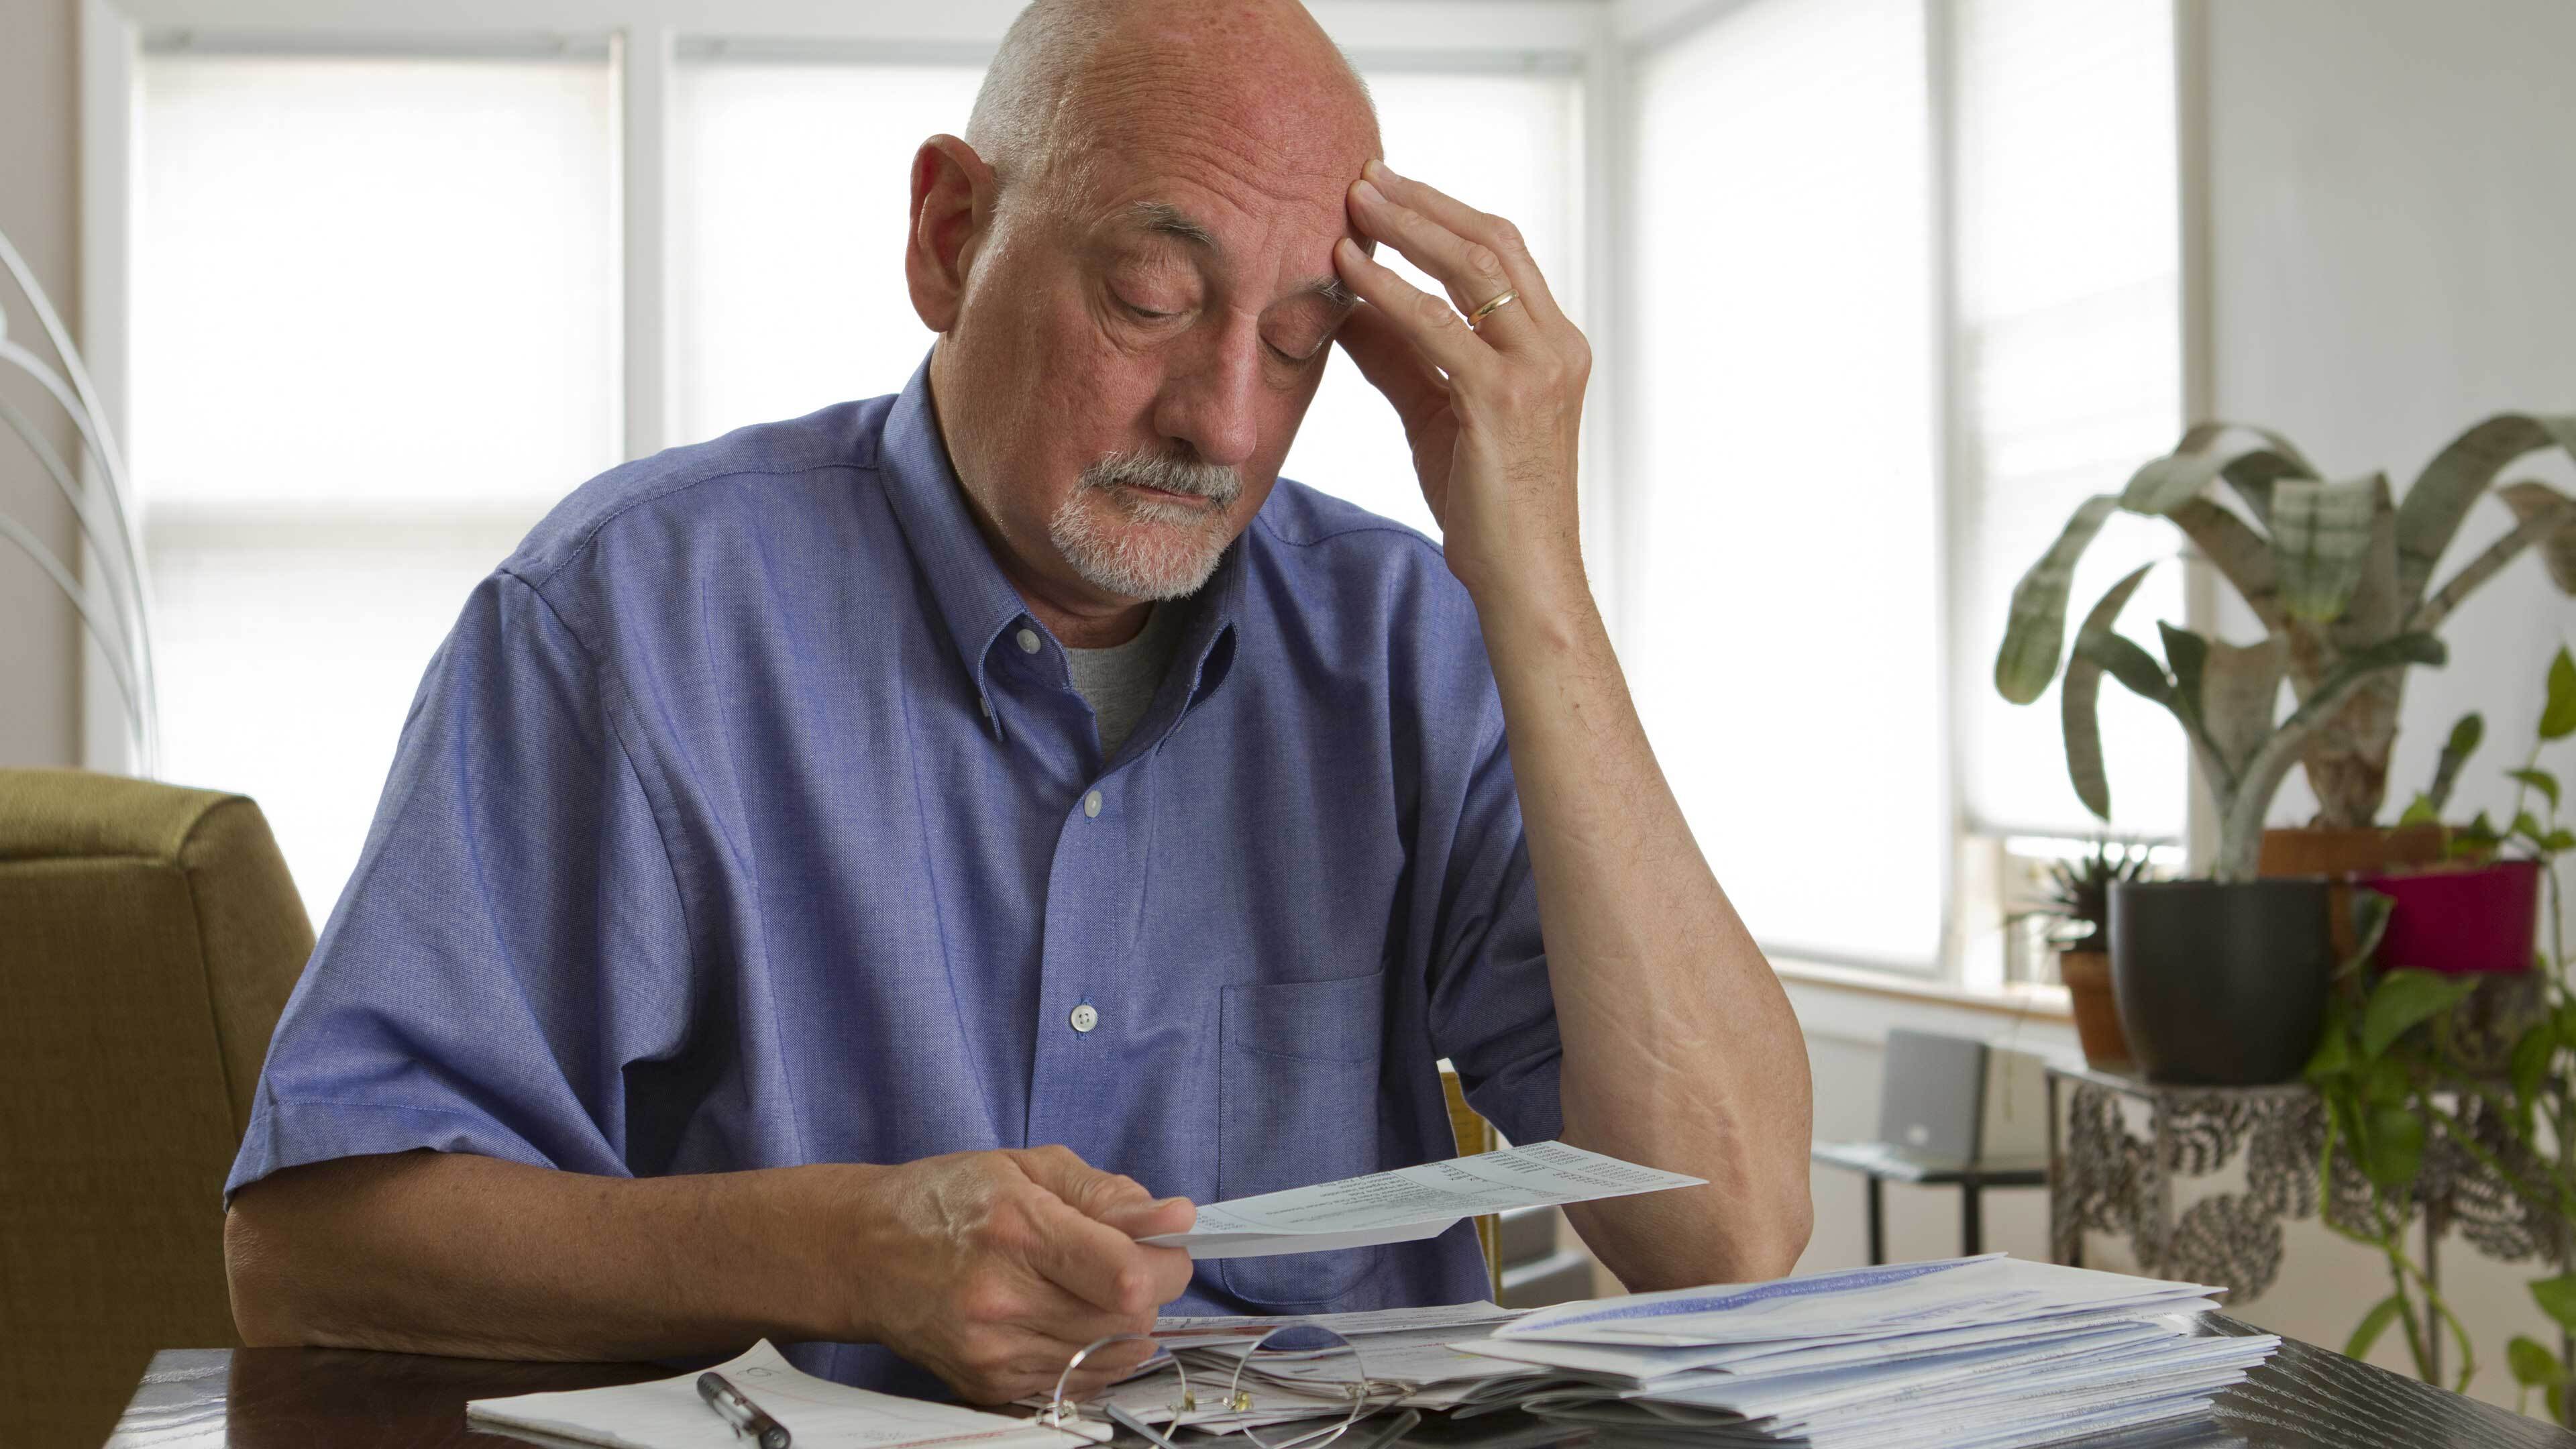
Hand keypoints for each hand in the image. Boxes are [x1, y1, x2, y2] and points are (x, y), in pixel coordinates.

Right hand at [827, 1146, 1195, 1403]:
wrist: (863, 1255)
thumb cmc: (946, 1200)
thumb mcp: (1028, 1168)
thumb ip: (1108, 1195)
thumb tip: (1176, 1219)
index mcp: (1017, 1232)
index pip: (1127, 1275)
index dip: (1167, 1263)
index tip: (1165, 1245)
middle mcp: (1003, 1300)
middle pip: (1128, 1321)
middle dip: (1149, 1290)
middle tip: (1125, 1262)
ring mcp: (993, 1352)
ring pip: (1110, 1357)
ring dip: (1124, 1324)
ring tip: (1092, 1288)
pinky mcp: (988, 1385)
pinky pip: (1076, 1381)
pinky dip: (1092, 1352)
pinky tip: (1067, 1318)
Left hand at [1332, 160, 1592, 602]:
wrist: (1523, 578)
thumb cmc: (1486, 506)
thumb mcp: (1436, 414)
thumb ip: (1399, 357)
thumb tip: (1346, 308)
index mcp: (1553, 344)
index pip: (1502, 253)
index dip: (1444, 213)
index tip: (1388, 187)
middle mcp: (1556, 345)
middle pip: (1492, 241)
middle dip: (1425, 202)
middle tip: (1365, 174)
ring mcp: (1537, 369)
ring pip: (1472, 267)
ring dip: (1407, 227)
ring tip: (1353, 201)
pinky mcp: (1504, 398)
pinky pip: (1438, 325)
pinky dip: (1390, 289)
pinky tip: (1349, 268)